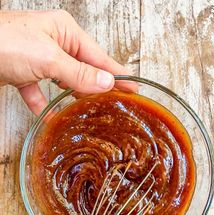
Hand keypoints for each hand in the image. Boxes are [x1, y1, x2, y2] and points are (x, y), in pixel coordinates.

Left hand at [0, 10, 129, 114]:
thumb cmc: (3, 43)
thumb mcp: (48, 58)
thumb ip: (79, 73)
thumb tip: (107, 83)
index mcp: (65, 32)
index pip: (100, 57)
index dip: (118, 75)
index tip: (135, 89)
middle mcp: (54, 42)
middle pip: (83, 68)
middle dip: (97, 87)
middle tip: (116, 105)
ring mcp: (38, 57)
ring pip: (64, 80)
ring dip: (74, 96)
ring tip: (91, 112)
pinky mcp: (23, 71)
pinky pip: (39, 91)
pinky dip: (44, 104)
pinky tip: (51, 117)